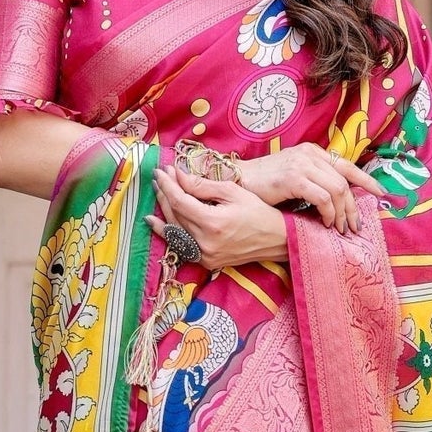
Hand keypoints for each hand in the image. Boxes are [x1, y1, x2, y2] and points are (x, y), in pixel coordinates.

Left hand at [149, 165, 289, 270]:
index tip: (161, 170)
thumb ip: (202, 185)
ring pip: (175, 229)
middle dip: (165, 193)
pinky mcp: (206, 261)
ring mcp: (204, 255)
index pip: (180, 201)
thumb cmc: (258, 212)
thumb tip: (178, 175)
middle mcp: (205, 243)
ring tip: (159, 191)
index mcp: (213, 223)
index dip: (168, 184)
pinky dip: (167, 231)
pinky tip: (154, 221)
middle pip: (175, 214)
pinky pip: (181, 244)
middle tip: (160, 177)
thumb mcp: (232, 192)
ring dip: (164, 209)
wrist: (276, 240)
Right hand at [234, 142, 382, 233]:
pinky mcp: (293, 178)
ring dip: (342, 213)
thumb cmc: (262, 186)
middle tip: (355, 226)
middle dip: (354, 207)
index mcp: (312, 152)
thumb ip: (314, 183)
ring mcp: (302, 164)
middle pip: (345, 181)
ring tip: (339, 229)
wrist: (235, 182)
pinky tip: (326, 223)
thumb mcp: (293, 179)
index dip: (366, 180)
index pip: (347, 165)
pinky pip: (323, 197)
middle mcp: (309, 154)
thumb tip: (337, 204)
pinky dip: (329, 213)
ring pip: (338, 189)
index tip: (380, 194)